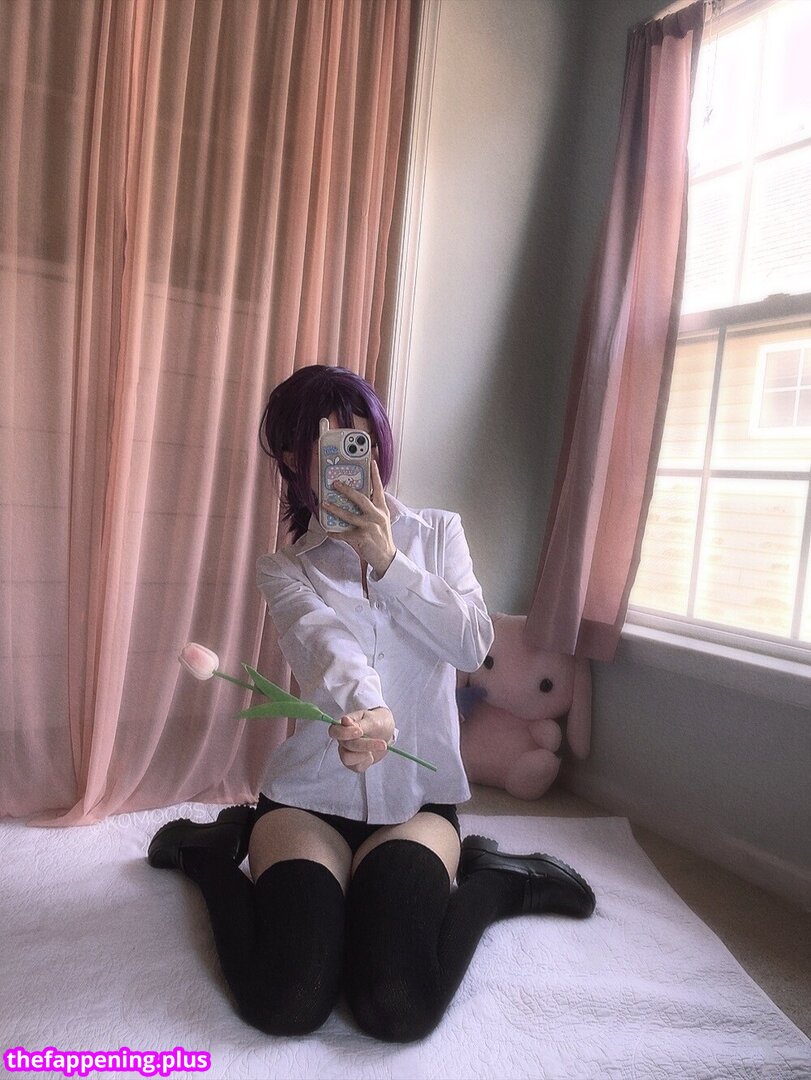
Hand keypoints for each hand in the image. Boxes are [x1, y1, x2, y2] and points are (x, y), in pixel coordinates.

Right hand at [328, 706, 394, 772]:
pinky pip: (357, 767)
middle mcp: (342, 740)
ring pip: (347, 758)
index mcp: (343, 726)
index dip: (344, 733)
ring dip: (365, 754)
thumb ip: (359, 724)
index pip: (334, 731)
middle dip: (365, 745)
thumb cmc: (377, 722)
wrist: (387, 732)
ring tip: (380, 747)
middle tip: (382, 743)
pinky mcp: (354, 763)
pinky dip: (367, 761)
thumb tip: (344, 720)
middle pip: (346, 746)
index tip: (360, 732)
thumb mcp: (372, 720)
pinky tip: (373, 754)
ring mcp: (347, 752)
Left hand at [329, 460, 395, 577]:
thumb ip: (371, 509)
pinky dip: (335, 533)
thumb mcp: (381, 520)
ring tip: (324, 504)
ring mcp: (369, 526)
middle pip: (361, 498)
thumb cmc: (381, 537)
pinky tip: (328, 531)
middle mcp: (377, 515)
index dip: (375, 475)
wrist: (387, 557)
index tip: (372, 462)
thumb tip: (354, 499)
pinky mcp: (362, 537)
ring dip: (335, 509)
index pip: (378, 488)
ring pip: (349, 515)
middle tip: (335, 484)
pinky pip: (344, 534)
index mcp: (382, 509)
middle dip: (347, 490)